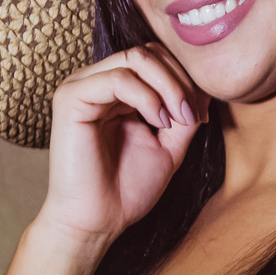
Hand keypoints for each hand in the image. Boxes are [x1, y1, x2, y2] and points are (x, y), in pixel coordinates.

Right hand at [38, 43, 208, 250]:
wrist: (97, 222)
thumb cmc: (127, 190)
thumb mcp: (169, 147)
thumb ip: (185, 115)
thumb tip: (205, 88)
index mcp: (115, 92)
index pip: (155, 60)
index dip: (184, 79)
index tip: (201, 116)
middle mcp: (97, 83)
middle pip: (147, 52)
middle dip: (178, 80)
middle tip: (192, 116)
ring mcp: (81, 87)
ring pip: (134, 58)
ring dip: (167, 87)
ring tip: (176, 121)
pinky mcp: (70, 98)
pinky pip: (117, 79)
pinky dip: (146, 97)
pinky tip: (156, 122)